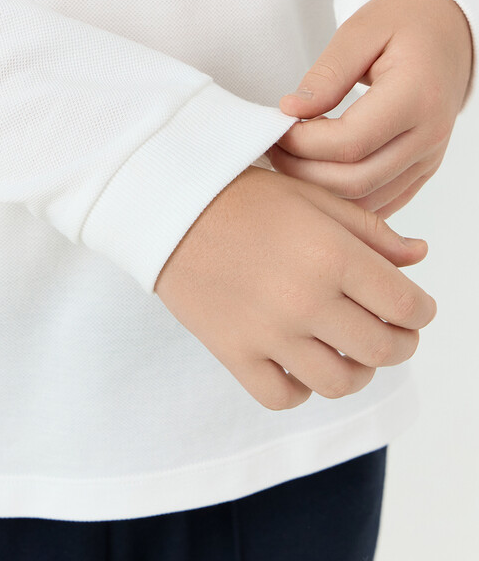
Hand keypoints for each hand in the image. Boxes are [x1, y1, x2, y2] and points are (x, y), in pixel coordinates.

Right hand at [154, 165, 435, 410]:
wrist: (169, 207)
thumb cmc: (243, 196)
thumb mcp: (312, 197)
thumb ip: (371, 231)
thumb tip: (419, 256)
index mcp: (331, 254)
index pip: (406, 305)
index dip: (422, 312)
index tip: (416, 310)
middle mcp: (304, 298)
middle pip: (380, 350)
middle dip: (400, 344)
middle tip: (392, 332)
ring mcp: (267, 331)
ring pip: (338, 383)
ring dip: (357, 372)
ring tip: (348, 350)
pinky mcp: (232, 351)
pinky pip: (283, 396)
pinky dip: (301, 388)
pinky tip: (300, 362)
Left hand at [265, 0, 472, 217]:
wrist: (447, 31)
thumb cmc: (404, 23)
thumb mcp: (360, 31)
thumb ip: (327, 74)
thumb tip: (291, 110)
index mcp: (417, 95)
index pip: (350, 142)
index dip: (302, 143)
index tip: (277, 127)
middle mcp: (429, 134)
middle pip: (354, 180)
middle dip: (302, 170)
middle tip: (273, 148)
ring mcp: (428, 158)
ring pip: (364, 199)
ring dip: (318, 188)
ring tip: (290, 158)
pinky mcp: (422, 170)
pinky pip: (379, 203)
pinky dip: (341, 197)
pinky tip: (316, 170)